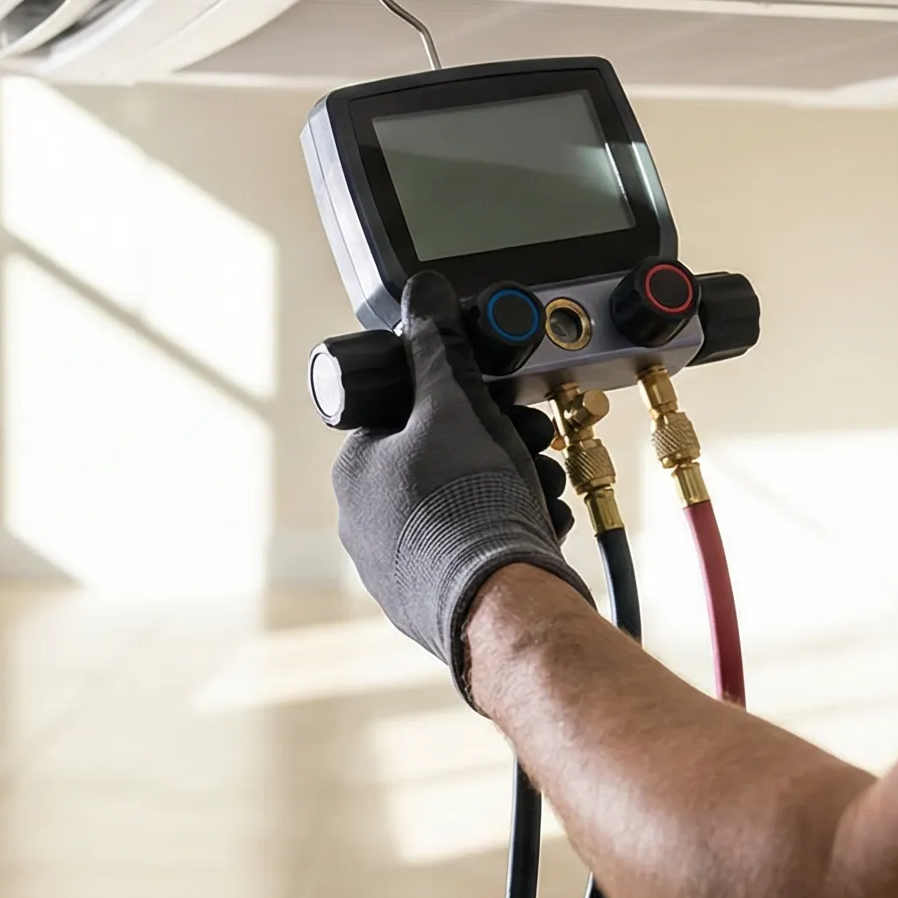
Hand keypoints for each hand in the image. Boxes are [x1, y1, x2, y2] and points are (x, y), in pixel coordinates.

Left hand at [332, 273, 589, 687]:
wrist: (502, 603)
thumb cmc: (468, 504)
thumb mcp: (456, 404)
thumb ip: (439, 346)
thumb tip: (424, 294)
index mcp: (356, 471)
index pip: (400, 410)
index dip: (454, 395)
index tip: (490, 396)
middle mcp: (365, 522)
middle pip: (438, 456)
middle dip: (493, 441)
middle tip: (528, 437)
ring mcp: (399, 565)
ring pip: (462, 500)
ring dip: (510, 481)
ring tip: (540, 483)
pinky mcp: (436, 596)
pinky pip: (475, 544)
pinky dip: (509, 526)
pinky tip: (538, 523)